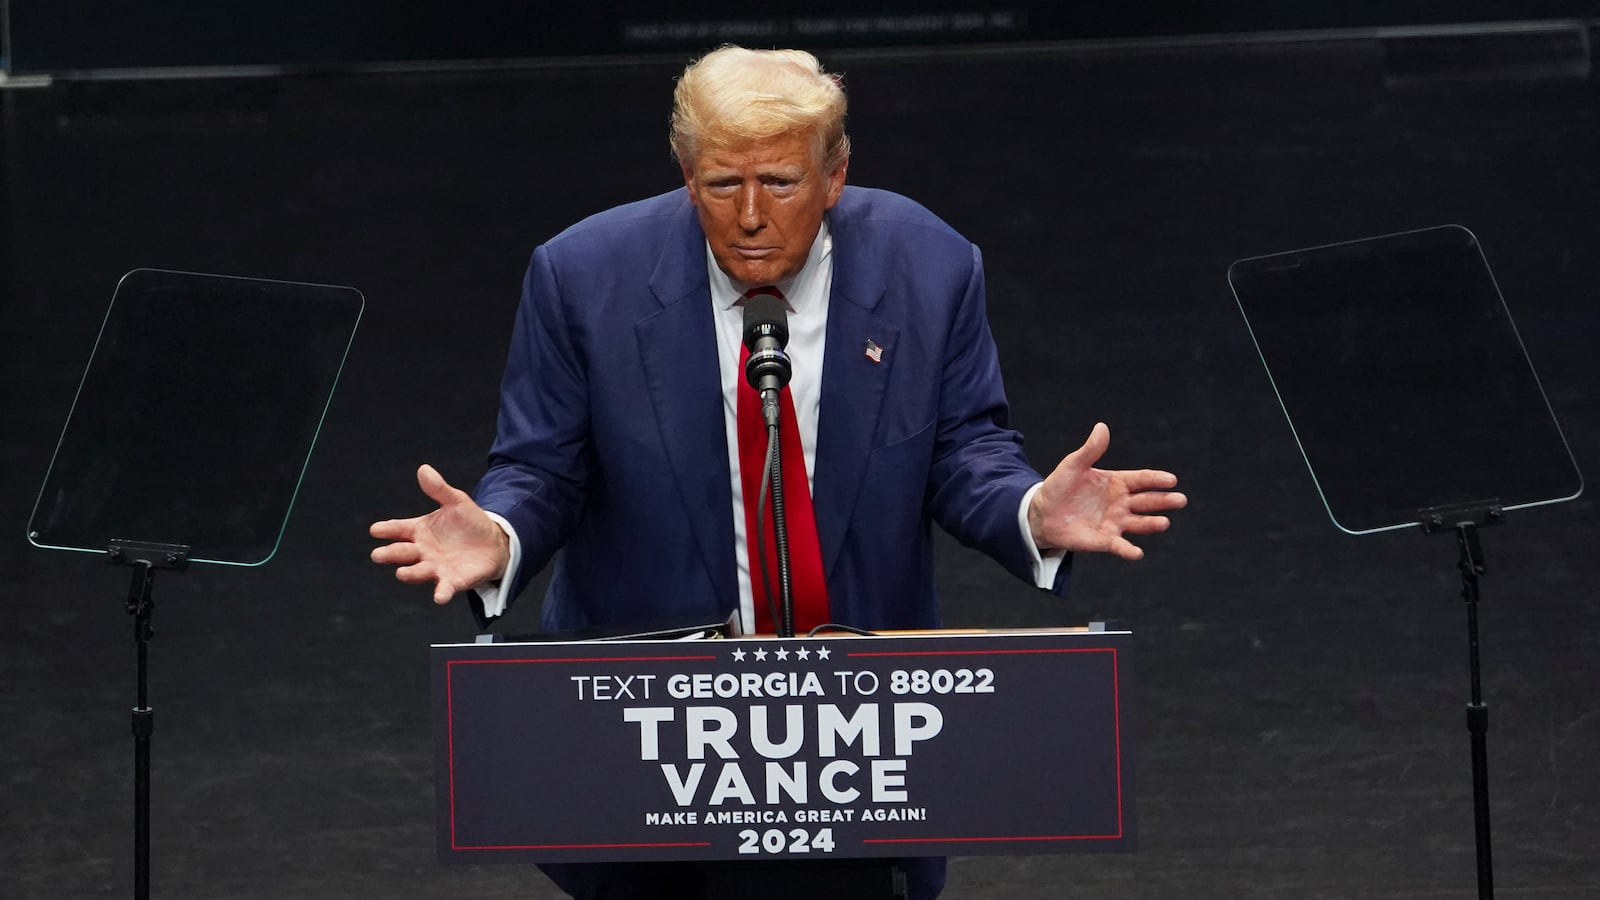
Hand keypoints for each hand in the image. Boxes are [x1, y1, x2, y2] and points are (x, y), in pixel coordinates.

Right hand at [369, 464, 510, 603]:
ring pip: (418, 572)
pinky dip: (441, 593)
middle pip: (402, 553)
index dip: (387, 529)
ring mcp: (436, 568)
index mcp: (419, 530)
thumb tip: (423, 469)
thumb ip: (439, 489)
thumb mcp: (456, 502)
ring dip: (409, 574)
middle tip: (378, 555)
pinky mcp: (453, 581)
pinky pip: (444, 588)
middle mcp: (423, 551)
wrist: (494, 542)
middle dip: (390, 554)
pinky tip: (439, 597)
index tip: (376, 530)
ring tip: (401, 573)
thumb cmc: (469, 522)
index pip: (399, 529)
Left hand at [1027, 423, 1186, 559]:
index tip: (1172, 480)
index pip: (1142, 480)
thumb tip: (1102, 427)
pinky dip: (1129, 551)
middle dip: (1163, 501)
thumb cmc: (1059, 486)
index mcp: (1117, 482)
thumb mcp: (1073, 465)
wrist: (1041, 513)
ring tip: (1164, 522)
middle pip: (1147, 501)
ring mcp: (1114, 523)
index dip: (1156, 479)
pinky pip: (1119, 546)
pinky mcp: (1104, 540)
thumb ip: (1090, 450)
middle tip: (1180, 500)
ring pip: (1139, 523)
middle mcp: (1121, 503)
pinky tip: (1137, 553)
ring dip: (1152, 524)